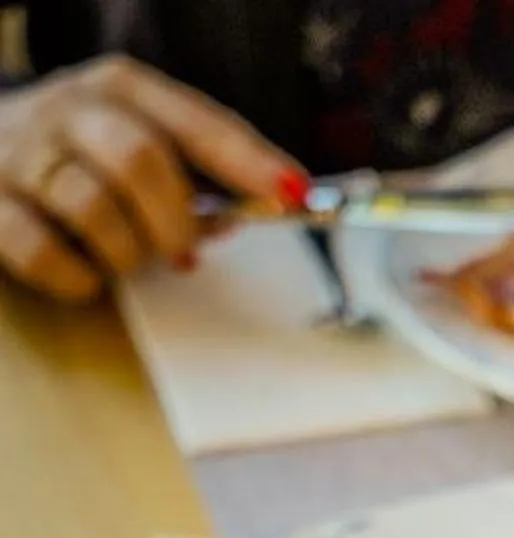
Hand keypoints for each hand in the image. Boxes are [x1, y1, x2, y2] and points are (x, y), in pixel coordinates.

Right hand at [0, 58, 298, 302]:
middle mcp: (68, 110)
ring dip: (127, 253)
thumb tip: (249, 213)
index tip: (293, 194)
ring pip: (94, 209)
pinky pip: (45, 252)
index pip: (195, 122)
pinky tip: (87, 276)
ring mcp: (25, 155)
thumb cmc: (77, 156)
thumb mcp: (131, 141)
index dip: (248, 160)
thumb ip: (189, 175)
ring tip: (126, 258)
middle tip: (182, 253)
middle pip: (139, 160)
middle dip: (174, 221)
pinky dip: (79, 279)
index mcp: (118, 88)